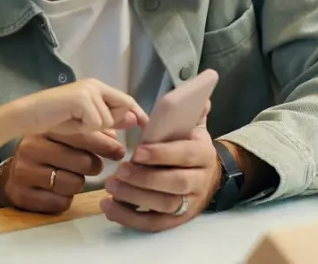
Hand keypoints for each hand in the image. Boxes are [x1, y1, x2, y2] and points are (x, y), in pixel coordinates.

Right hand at [0, 129, 124, 214]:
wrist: (15, 175)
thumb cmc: (48, 151)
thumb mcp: (65, 136)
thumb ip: (93, 131)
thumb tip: (121, 129)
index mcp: (43, 129)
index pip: (81, 134)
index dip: (104, 144)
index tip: (118, 151)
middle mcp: (30, 148)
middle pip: (81, 161)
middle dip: (93, 166)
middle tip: (92, 166)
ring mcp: (24, 172)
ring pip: (73, 184)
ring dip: (78, 184)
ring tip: (72, 177)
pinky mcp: (22, 195)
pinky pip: (60, 203)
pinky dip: (65, 200)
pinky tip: (58, 191)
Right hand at [21, 78, 145, 135]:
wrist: (29, 115)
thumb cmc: (55, 119)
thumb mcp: (86, 122)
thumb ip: (108, 120)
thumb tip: (132, 119)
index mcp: (97, 88)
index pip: (126, 99)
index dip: (138, 112)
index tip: (147, 126)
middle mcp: (95, 85)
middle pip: (123, 106)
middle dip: (113, 122)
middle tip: (86, 125)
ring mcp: (89, 90)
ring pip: (107, 119)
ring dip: (93, 128)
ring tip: (73, 122)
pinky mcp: (82, 99)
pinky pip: (96, 122)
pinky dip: (85, 128)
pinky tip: (69, 122)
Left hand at [99, 117, 219, 231]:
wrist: (208, 177)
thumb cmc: (190, 147)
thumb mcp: (194, 127)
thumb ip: (193, 110)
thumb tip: (200, 94)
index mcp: (202, 154)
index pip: (184, 155)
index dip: (161, 154)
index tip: (137, 151)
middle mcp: (199, 181)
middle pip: (175, 184)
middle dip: (145, 178)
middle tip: (119, 171)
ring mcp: (189, 203)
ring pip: (165, 205)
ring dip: (135, 198)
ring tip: (111, 187)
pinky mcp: (176, 220)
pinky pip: (154, 224)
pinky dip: (130, 219)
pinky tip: (109, 207)